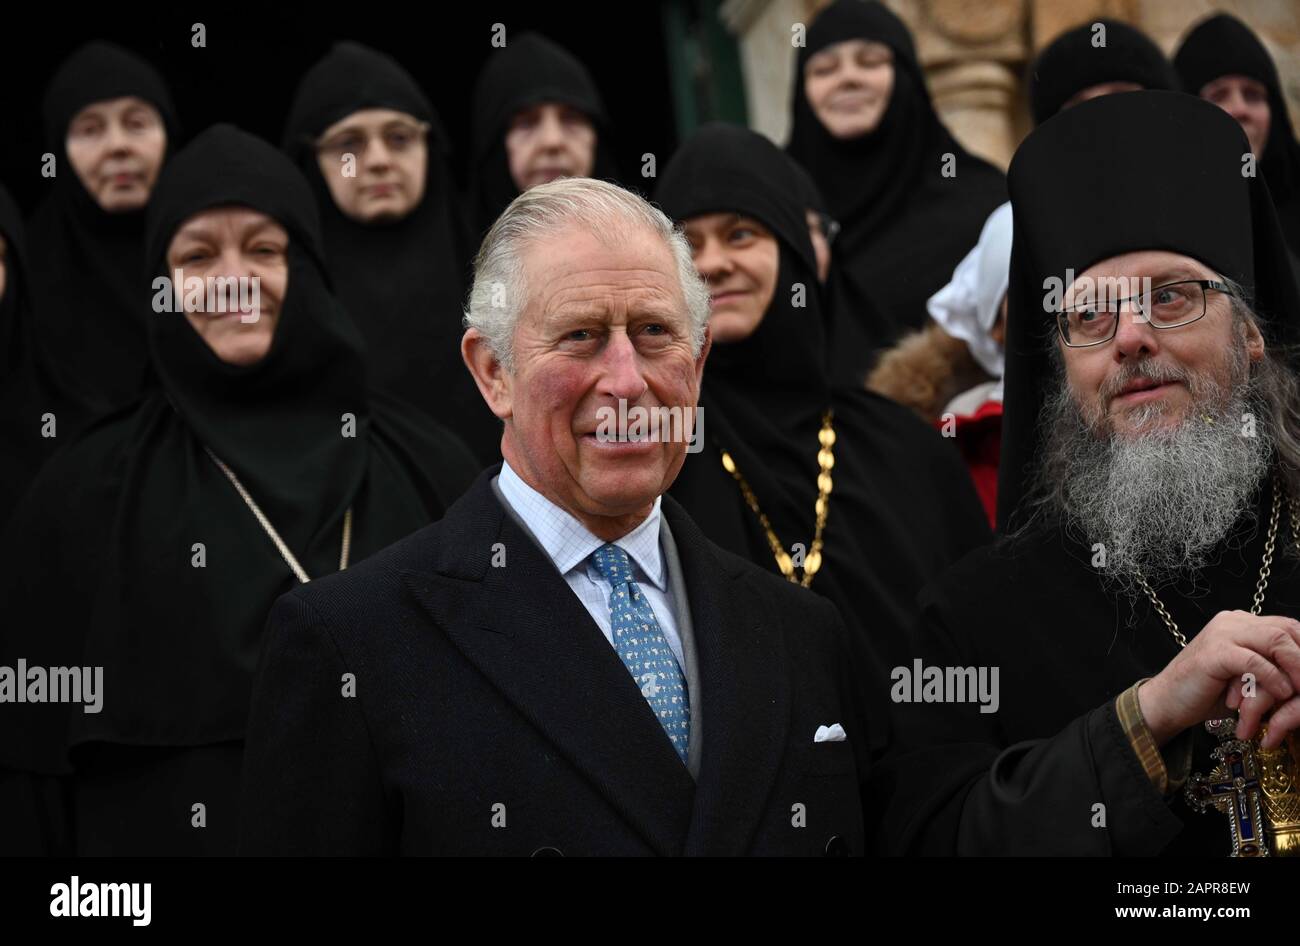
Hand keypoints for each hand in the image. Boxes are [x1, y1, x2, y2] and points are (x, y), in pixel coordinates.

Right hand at [1137, 610, 1299, 746]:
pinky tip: (1282, 694)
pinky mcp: (1214, 653)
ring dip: (1297, 666)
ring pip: (1275, 639)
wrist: (1166, 702)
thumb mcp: (1247, 677)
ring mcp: (1221, 634)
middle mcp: (1231, 622)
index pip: (1287, 626)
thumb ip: (1270, 666)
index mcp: (1239, 623)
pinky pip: (1255, 661)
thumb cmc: (1206, 693)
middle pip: (1286, 628)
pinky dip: (1274, 678)